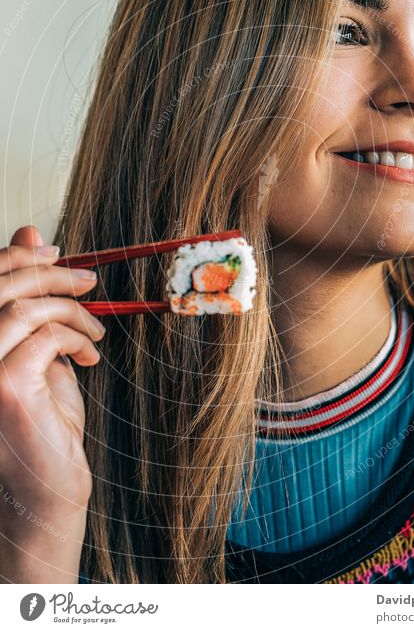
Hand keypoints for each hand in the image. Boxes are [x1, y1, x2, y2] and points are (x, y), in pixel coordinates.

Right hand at [0, 225, 104, 581]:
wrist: (44, 489)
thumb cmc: (40, 420)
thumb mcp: (37, 348)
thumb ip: (30, 298)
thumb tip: (32, 236)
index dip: (19, 257)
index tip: (58, 253)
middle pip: (1, 286)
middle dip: (51, 274)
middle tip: (88, 281)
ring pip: (25, 309)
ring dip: (71, 310)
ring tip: (94, 331)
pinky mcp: (5, 387)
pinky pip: (48, 337)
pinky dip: (76, 336)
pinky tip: (89, 354)